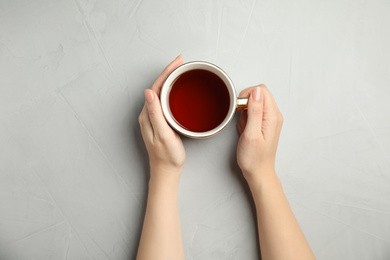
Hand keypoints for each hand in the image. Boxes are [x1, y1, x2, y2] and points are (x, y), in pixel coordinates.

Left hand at [138, 55, 184, 178]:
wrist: (167, 171)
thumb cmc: (167, 156)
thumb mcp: (163, 135)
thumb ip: (156, 114)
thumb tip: (149, 92)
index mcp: (147, 115)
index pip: (156, 87)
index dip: (167, 72)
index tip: (177, 62)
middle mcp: (148, 114)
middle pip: (158, 87)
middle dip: (169, 72)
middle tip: (182, 62)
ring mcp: (154, 117)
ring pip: (162, 92)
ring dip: (171, 80)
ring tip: (181, 71)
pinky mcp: (160, 121)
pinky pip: (165, 100)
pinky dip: (173, 91)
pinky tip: (179, 90)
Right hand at [237, 85, 282, 182]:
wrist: (258, 172)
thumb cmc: (254, 157)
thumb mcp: (251, 133)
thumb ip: (254, 110)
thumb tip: (256, 91)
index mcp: (272, 116)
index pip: (261, 90)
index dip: (247, 95)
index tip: (240, 108)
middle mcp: (274, 115)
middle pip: (259, 95)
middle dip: (245, 104)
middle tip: (243, 120)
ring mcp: (270, 119)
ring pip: (254, 104)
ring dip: (245, 113)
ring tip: (245, 128)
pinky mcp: (265, 124)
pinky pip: (253, 113)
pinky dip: (246, 119)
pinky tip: (246, 130)